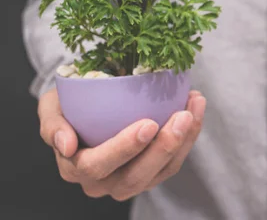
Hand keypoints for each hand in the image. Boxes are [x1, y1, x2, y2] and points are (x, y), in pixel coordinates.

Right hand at [38, 87, 205, 200]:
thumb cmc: (69, 106)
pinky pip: (175, 159)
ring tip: (193, 107)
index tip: (148, 123)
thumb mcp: (51, 107)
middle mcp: (104, 182)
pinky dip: (190, 133)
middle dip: (163, 147)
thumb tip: (65, 146)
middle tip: (181, 117)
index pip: (98, 165)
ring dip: (183, 140)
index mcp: (76, 168)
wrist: (90, 106)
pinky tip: (195, 105)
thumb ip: (52, 124)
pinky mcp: (154, 172)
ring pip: (162, 170)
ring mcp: (131, 180)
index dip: (124, 148)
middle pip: (135, 176)